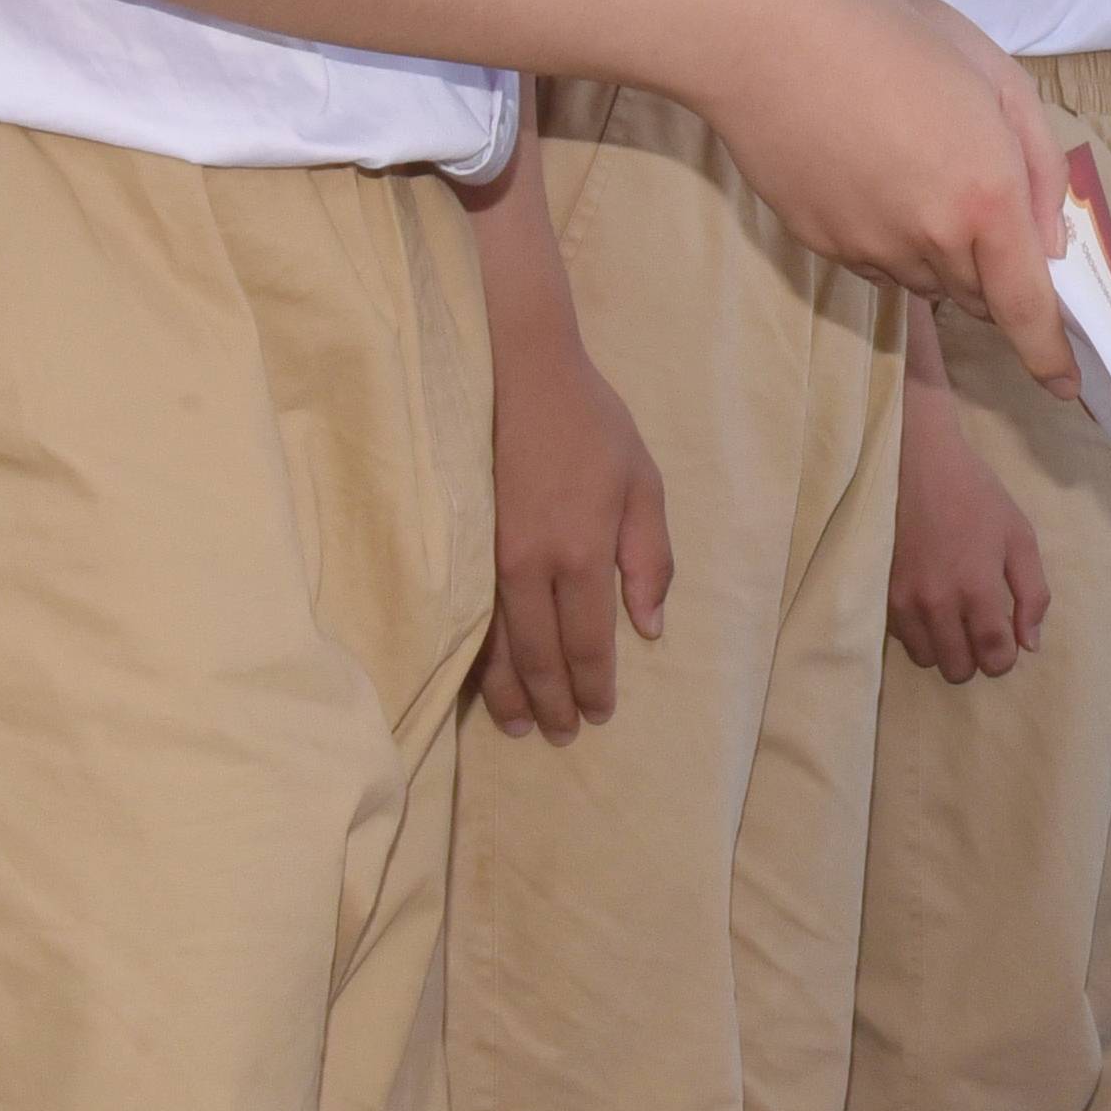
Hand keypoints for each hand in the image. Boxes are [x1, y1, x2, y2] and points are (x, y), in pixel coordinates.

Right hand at [478, 311, 672, 741]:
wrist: (517, 373)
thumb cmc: (590, 425)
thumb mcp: (643, 484)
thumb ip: (650, 559)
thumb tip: (649, 628)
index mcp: (581, 554)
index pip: (586, 643)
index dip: (593, 686)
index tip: (600, 714)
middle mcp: (529, 568)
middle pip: (538, 657)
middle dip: (552, 703)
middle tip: (561, 737)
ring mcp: (485, 560)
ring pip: (494, 647)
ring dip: (507, 693)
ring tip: (518, 726)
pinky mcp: (459, 547)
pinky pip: (467, 620)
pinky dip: (474, 659)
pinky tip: (477, 679)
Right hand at [695, 0, 1071, 388]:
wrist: (768, 36)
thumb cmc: (894, 35)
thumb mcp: (996, 77)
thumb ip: (1039, 166)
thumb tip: (1047, 243)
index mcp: (987, 196)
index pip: (1027, 308)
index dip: (1050, 356)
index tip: (1065, 387)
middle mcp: (931, 239)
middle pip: (978, 296)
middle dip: (993, 272)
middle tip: (977, 198)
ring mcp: (869, 248)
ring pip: (925, 282)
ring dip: (940, 253)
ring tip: (915, 169)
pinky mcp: (822, 245)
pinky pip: (875, 265)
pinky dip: (890, 241)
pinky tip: (870, 176)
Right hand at [886, 370, 1048, 680]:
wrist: (918, 463)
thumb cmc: (976, 496)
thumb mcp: (1020, 537)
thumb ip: (1032, 594)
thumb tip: (1029, 643)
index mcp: (978, 589)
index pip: (993, 656)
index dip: (1004, 660)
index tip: (1005, 647)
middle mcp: (938, 603)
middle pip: (957, 668)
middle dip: (974, 658)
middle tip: (979, 630)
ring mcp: (904, 600)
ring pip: (926, 659)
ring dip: (944, 648)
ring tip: (953, 619)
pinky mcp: (881, 593)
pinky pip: (902, 637)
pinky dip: (919, 632)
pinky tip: (929, 605)